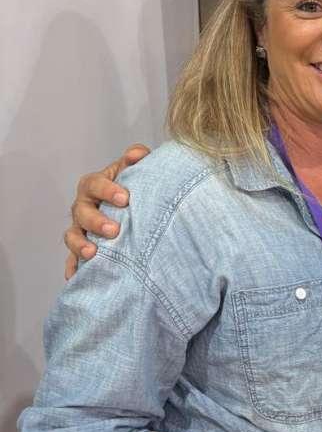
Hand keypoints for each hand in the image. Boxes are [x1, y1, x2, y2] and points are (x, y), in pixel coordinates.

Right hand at [63, 145, 150, 278]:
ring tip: (92, 254)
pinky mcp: (81, 248)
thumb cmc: (128, 185)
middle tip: (114, 230)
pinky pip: (72, 259)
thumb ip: (135, 158)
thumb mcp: (131, 170)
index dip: (107, 190)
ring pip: (73, 236)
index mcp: (94, 185)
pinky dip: (73, 268)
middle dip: (96, 221)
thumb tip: (138, 154)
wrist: (128, 205)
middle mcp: (83, 206)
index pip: (94, 184)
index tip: (125, 198)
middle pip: (81, 212)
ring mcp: (80, 228)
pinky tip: (75, 277)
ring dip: (80, 245)